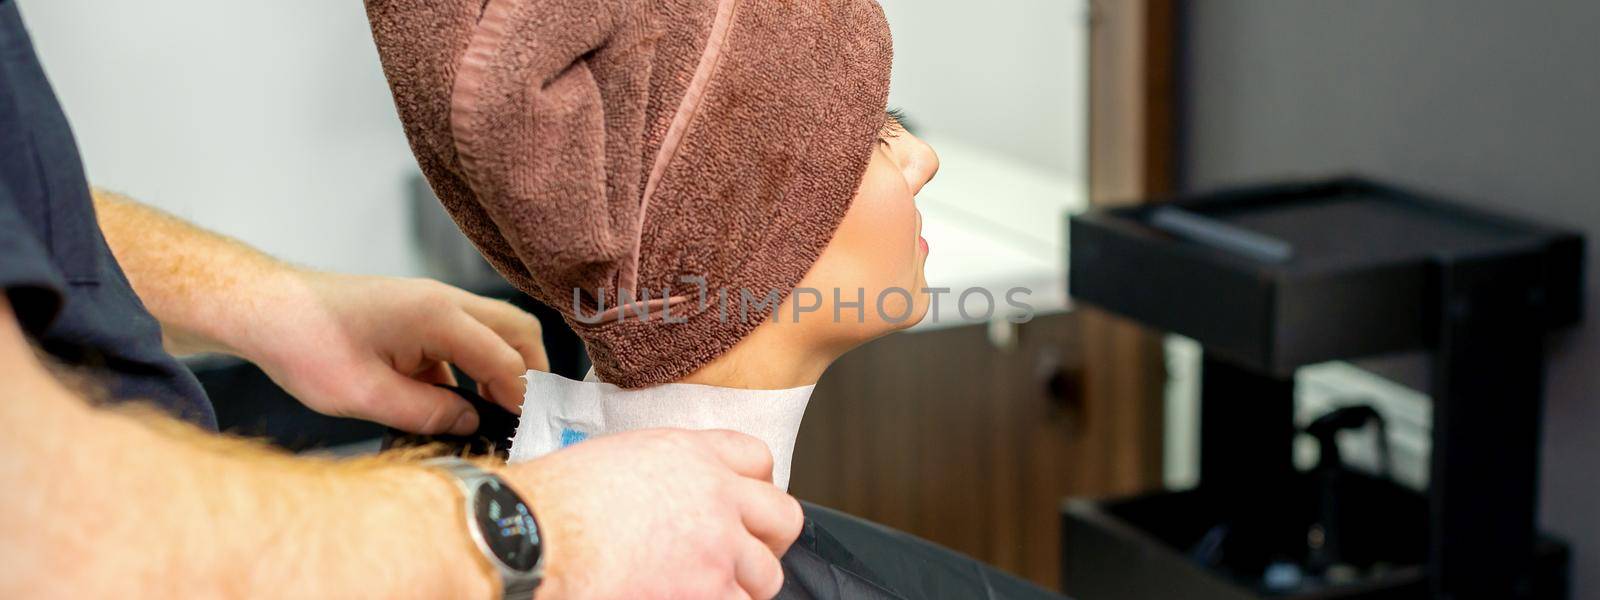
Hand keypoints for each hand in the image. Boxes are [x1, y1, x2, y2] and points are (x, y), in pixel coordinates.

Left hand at [241, 271, 547, 433]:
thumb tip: (468, 422)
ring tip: (496, 411)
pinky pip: (462, 339)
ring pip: (494, 331)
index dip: (521, 398)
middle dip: (529, 373)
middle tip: (525, 416)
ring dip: (501, 368)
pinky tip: (454, 402)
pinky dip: (471, 367)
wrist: (266, 309)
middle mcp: (443, 302)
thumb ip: (428, 413)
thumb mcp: (367, 396)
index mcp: (437, 316)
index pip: (505, 358)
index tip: (527, 430)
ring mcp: (431, 304)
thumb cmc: (305, 343)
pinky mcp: (416, 314)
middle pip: (516, 330)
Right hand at [505, 429, 803, 599]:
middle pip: (782, 518)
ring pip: (766, 576)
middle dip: (767, 541)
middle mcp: (716, 497)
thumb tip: (671, 495)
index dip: (754, 488)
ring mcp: (717, 549)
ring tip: (704, 589)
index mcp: (691, 455)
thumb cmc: (551, 504)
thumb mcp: (615, 459)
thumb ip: (663, 472)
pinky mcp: (709, 593)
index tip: (744, 508)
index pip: (758, 459)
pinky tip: (686, 599)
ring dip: (741, 586)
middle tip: (744, 558)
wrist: (530, 538)